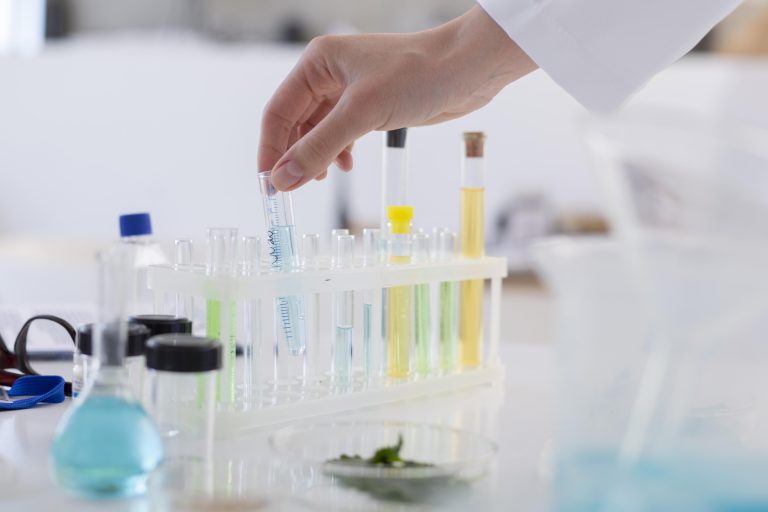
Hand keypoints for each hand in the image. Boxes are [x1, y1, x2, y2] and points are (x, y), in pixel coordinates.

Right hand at [258, 6, 536, 190]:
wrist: (469, 69)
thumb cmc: (418, 76)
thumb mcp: (362, 114)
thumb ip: (319, 148)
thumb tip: (282, 179)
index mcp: (318, 62)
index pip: (279, 110)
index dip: (270, 149)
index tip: (268, 184)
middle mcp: (330, 73)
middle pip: (296, 121)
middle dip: (293, 155)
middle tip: (290, 190)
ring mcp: (351, 90)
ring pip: (319, 129)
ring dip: (316, 156)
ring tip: (319, 180)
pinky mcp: (372, 105)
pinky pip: (342, 132)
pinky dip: (339, 151)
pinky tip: (346, 166)